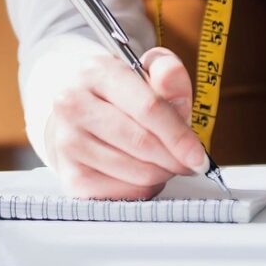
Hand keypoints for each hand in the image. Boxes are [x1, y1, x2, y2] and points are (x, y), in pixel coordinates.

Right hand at [35, 45, 208, 198]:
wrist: (80, 118)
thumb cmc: (122, 97)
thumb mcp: (149, 74)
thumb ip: (169, 73)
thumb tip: (172, 83)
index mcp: (96, 71)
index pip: (148, 108)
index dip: (179, 135)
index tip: (198, 155)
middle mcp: (72, 105)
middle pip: (143, 143)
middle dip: (175, 158)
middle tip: (188, 162)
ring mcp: (67, 143)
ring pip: (137, 172)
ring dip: (161, 173)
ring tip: (161, 161)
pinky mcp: (71, 178)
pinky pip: (126, 194)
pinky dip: (144, 188)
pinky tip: (141, 173)